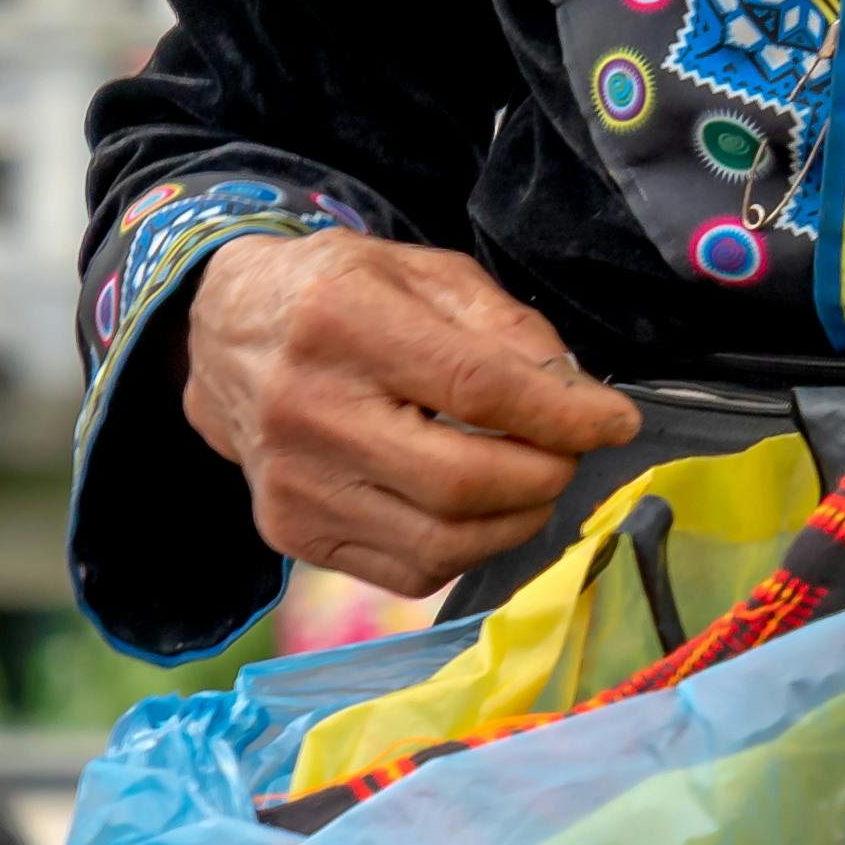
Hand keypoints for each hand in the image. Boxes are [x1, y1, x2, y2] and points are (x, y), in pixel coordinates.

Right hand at [179, 232, 629, 589]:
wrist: (228, 336)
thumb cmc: (343, 296)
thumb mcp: (426, 274)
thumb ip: (508, 329)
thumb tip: (580, 400)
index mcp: (340, 321)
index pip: (476, 388)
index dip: (563, 416)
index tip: (616, 423)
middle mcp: (304, 409)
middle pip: (461, 481)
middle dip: (545, 475)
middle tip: (569, 453)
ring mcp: (290, 483)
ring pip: (441, 543)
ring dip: (515, 521)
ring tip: (529, 480)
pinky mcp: (289, 532)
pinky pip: (409, 571)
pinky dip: (466, 548)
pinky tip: (474, 508)